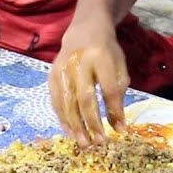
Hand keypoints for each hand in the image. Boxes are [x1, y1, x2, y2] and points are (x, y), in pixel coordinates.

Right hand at [48, 19, 128, 147]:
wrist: (84, 29)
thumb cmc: (106, 51)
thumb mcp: (119, 66)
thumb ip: (118, 93)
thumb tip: (118, 126)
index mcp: (100, 57)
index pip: (108, 89)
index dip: (114, 111)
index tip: (121, 131)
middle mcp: (78, 62)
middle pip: (84, 98)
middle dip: (92, 123)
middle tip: (99, 143)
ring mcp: (61, 68)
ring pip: (67, 102)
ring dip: (75, 126)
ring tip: (84, 144)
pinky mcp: (51, 75)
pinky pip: (56, 101)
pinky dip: (63, 118)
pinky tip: (71, 132)